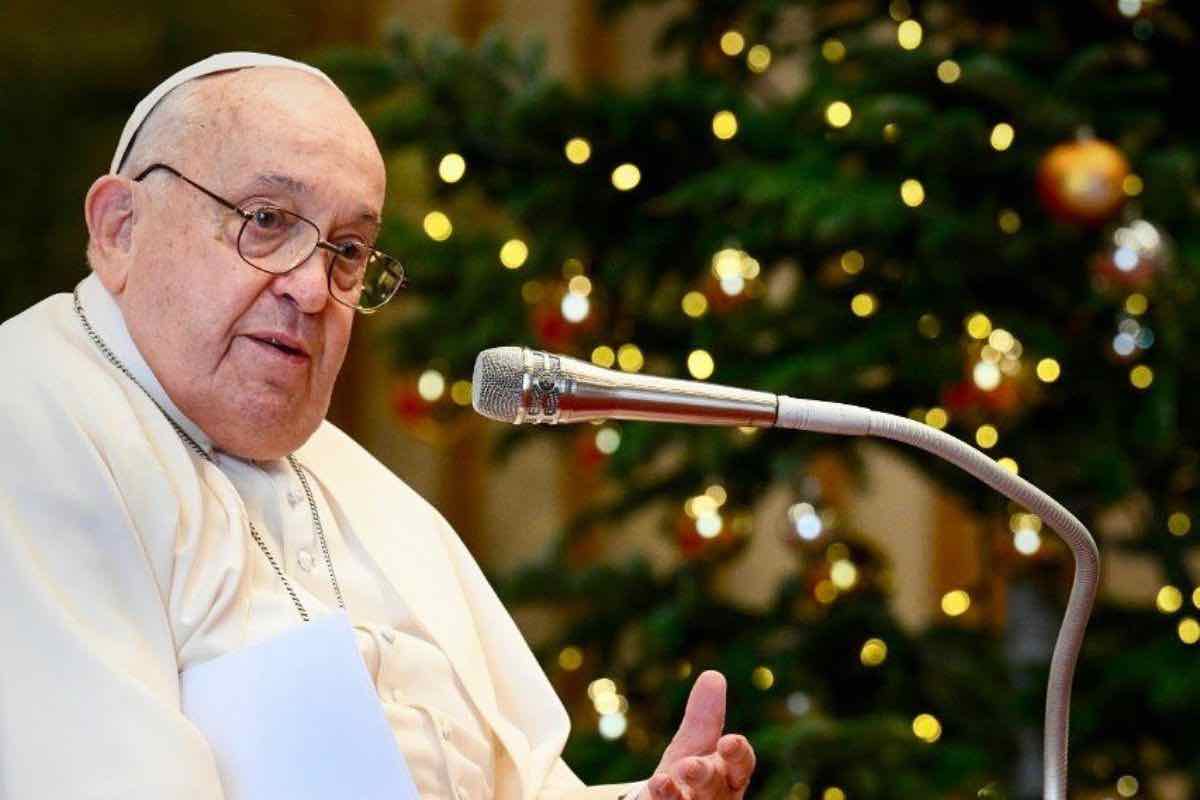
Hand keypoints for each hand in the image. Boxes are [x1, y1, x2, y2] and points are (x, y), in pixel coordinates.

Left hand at [642, 670, 755, 799]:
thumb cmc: (687, 774)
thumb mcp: (694, 743)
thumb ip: (703, 716)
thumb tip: (713, 674)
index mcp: (729, 775)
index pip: (741, 764)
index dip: (738, 754)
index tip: (728, 742)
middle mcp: (717, 797)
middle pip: (715, 788)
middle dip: (704, 776)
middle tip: (689, 765)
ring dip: (680, 793)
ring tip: (663, 778)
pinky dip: (663, 798)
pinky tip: (656, 784)